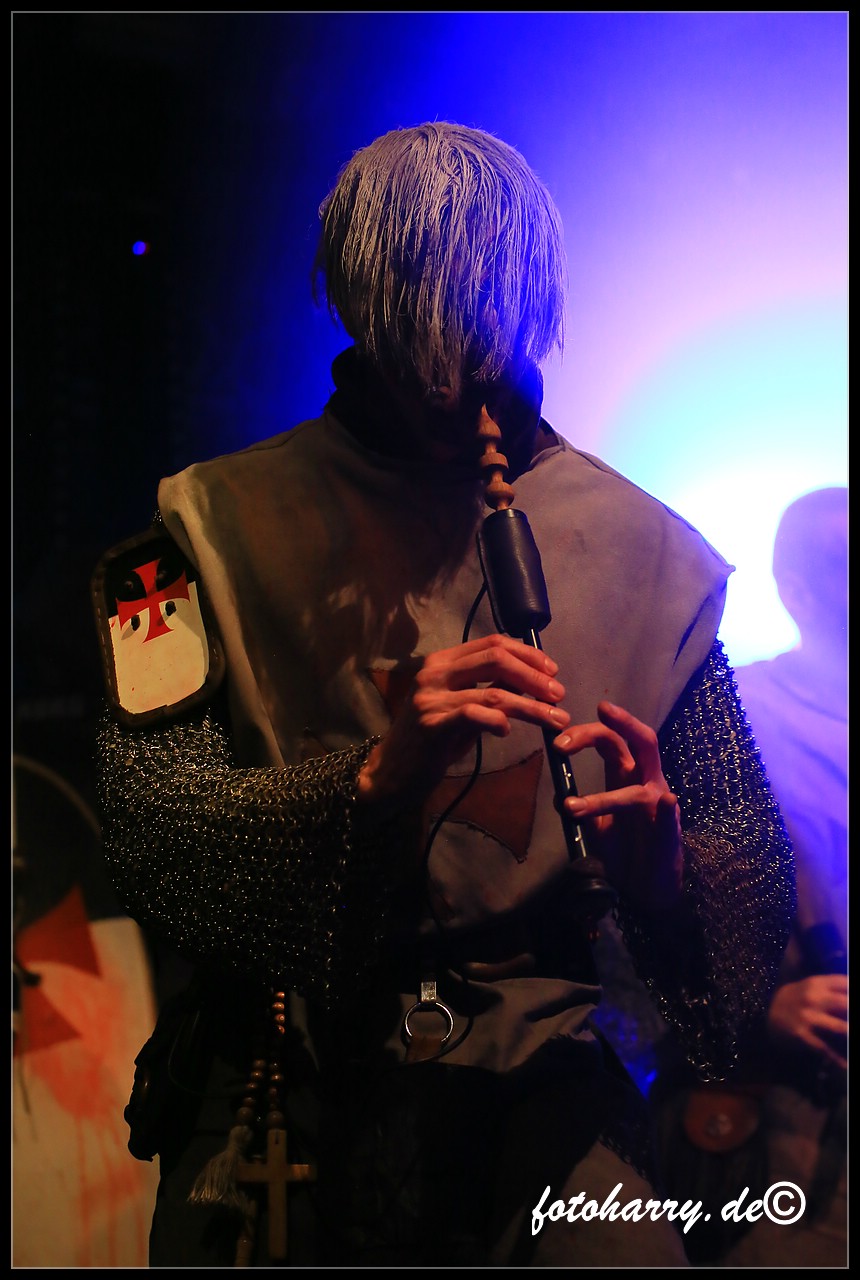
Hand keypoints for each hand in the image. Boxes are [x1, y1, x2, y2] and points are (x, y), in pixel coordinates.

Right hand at [358, 633, 569, 813]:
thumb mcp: (460, 705)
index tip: (552, 671)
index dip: (527, 654)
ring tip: (555, 719)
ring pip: (494, 693)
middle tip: (559, 694)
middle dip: (534, 677)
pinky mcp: (432, 724)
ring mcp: (431, 697)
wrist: (392, 771)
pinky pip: (475, 715)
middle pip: (496, 659)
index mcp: (442, 661)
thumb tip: (529, 678)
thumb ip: (487, 688)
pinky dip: (498, 721)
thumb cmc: (431, 739)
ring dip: (532, 707)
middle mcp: (434, 673)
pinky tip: (507, 731)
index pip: (492, 643)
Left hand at [552, 700, 682, 910]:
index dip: (588, 731)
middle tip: (590, 722)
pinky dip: (666, 808)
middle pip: (642, 741)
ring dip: (604, 799)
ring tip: (571, 810)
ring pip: (637, 789)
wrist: (645, 886)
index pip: (612, 740)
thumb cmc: (623, 848)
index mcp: (627, 774)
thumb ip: (579, 807)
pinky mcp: (669, 831)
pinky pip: (670, 817)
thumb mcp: (595, 825)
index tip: (558, 736)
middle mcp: (646, 781)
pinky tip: (665, 801)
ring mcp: (659, 805)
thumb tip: (557, 795)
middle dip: (621, 725)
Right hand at [768, 974, 847, 1070]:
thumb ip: (832, 987)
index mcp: (816, 983)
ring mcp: (807, 1016)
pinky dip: (837, 1058)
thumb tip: (852, 992)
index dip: (854, 989)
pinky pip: (824, 1048)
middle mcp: (813, 997)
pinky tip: (845, 1064)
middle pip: (845, 1003)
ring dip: (850, 1033)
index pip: (845, 983)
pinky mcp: (801, 1034)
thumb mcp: (810, 986)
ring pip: (840, 1027)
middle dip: (854, 1012)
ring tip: (855, 1042)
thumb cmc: (795, 999)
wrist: (765, 1012)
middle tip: (855, 1022)